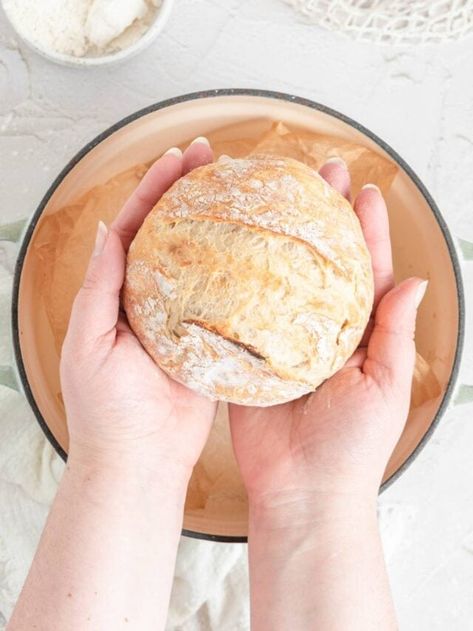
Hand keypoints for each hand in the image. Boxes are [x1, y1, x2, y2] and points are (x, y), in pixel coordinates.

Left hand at [60, 140, 216, 479]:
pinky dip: (239, 273)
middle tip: (217, 160)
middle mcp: (151, 299)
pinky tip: (259, 251)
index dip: (156, 189)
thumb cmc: (106, 409)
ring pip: (203, 261)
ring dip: (220, 226)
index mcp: (117, 294)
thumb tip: (108, 229)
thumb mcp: (88, 341)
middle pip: (173, 234)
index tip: (180, 158)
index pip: (135, 227)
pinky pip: (226, 300)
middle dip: (191, 194)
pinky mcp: (210, 342)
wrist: (139, 460)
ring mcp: (183, 319)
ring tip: (243, 194)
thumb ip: (99, 286)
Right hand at [229, 159, 426, 513]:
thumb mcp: (386, 386)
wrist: (303, 490)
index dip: (365, 228)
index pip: (365, 269)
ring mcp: (283, 341)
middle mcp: (320, 329)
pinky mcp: (250, 357)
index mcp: (359, 334)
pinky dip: (238, 282)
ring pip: (279, 279)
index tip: (362, 190)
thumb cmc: (352, 446)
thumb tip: (414, 283)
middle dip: (321, 217)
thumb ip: (396, 334)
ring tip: (271, 197)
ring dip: (276, 239)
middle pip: (320, 262)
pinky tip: (231, 249)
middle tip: (316, 174)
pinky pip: (243, 314)